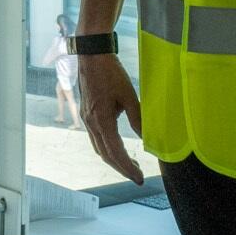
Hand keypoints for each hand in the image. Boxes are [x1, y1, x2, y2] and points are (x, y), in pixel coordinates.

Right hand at [76, 50, 145, 184]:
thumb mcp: (128, 95)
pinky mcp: (87, 114)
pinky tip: (118, 147)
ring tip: (131, 164)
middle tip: (138, 176)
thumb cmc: (110, 73)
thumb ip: (138, 119)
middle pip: (106, 155)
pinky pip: (96, 139)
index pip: (115, 153)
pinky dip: (108, 148)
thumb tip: (148, 139)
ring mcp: (87, 120)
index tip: (139, 179)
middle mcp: (91, 124)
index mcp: (101, 120)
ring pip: (99, 148)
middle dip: (122, 168)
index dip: (128, 168)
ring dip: (114, 159)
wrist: (91, 55)